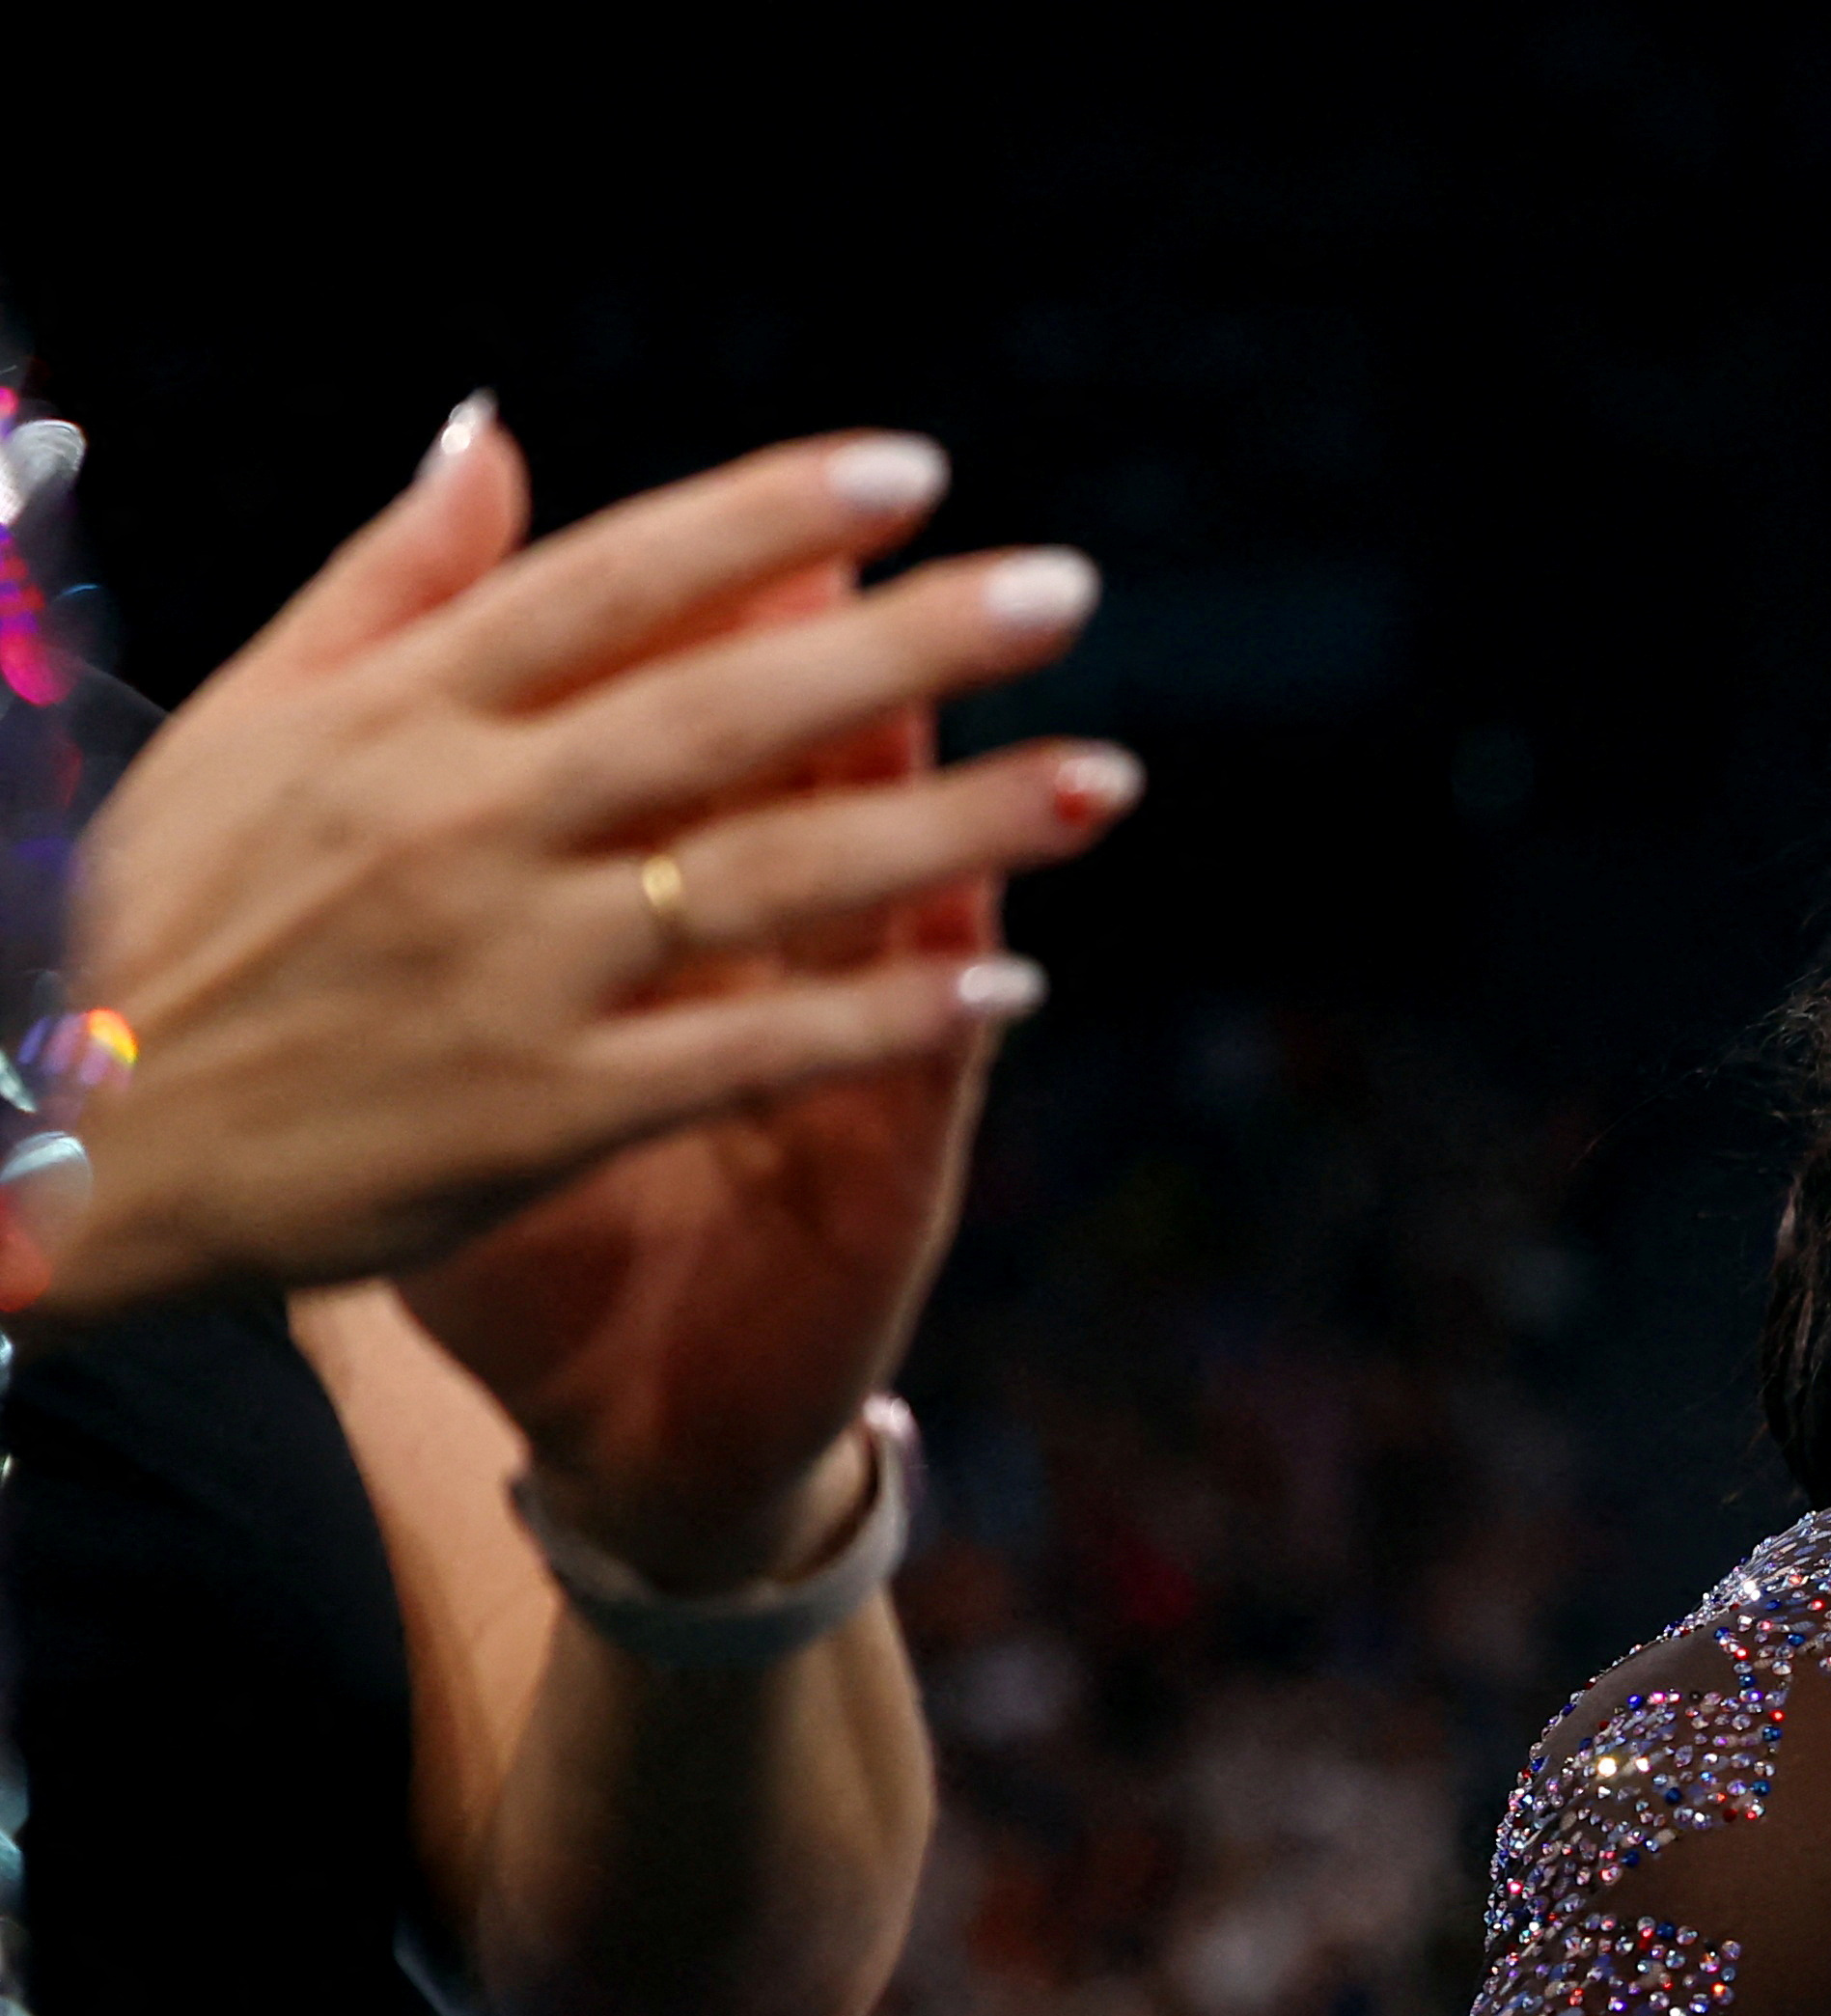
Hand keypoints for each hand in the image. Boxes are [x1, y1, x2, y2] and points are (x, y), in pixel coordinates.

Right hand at [49, 403, 1128, 1348]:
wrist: (77, 1145)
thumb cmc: (163, 917)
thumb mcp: (250, 722)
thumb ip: (393, 579)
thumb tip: (496, 430)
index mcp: (396, 717)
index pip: (612, 584)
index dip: (765, 521)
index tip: (908, 476)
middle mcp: (465, 827)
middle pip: (722, 713)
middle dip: (906, 649)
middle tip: (1066, 591)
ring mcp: (513, 971)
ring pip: (770, 878)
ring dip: (952, 830)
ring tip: (1103, 780)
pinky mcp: (547, 1110)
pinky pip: (749, 1049)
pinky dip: (880, 1020)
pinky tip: (1005, 983)